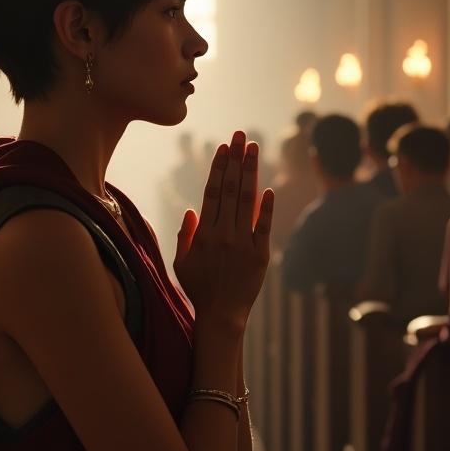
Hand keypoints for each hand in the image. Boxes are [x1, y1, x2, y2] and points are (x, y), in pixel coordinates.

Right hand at [173, 130, 273, 329]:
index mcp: (203, 234)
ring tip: (253, 150)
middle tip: (241, 136)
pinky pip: (264, 227)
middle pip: (231, 189)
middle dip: (236, 159)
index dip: (219, 167)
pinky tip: (268, 189)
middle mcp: (223, 234)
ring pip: (247, 201)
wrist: (221, 315)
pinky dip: (266, 208)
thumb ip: (185, 235)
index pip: (212, 192)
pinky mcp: (260, 255)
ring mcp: (242, 244)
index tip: (224, 148)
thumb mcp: (181, 262)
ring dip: (250, 172)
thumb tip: (192, 210)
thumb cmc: (199, 288)